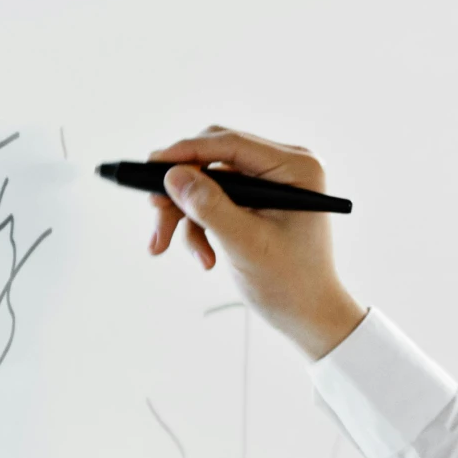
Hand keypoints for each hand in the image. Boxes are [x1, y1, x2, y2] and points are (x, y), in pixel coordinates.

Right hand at [145, 126, 367, 360]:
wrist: (307, 313)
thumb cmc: (290, 282)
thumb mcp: (246, 244)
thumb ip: (210, 208)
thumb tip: (173, 175)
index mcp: (296, 168)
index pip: (232, 145)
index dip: (187, 151)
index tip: (150, 166)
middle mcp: (284, 167)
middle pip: (213, 159)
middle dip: (182, 191)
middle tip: (155, 214)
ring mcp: (269, 182)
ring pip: (207, 182)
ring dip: (185, 214)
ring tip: (165, 246)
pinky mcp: (255, 199)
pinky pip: (213, 200)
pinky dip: (198, 225)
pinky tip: (204, 256)